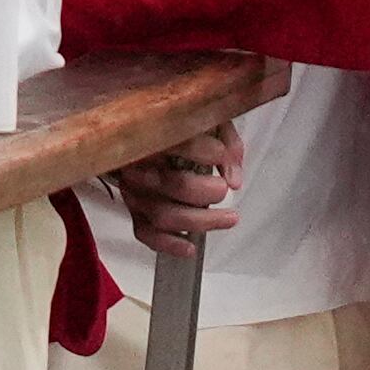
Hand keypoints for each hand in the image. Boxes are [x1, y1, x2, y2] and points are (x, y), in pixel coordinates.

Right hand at [112, 123, 243, 259]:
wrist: (145, 135)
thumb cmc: (180, 128)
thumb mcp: (206, 122)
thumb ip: (226, 142)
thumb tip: (234, 177)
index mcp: (154, 134)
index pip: (180, 143)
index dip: (208, 152)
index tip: (223, 155)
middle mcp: (139, 165)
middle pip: (173, 185)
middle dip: (206, 192)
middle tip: (223, 188)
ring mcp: (135, 191)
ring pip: (163, 214)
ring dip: (200, 221)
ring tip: (227, 218)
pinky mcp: (135, 210)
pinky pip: (147, 233)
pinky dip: (169, 244)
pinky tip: (190, 247)